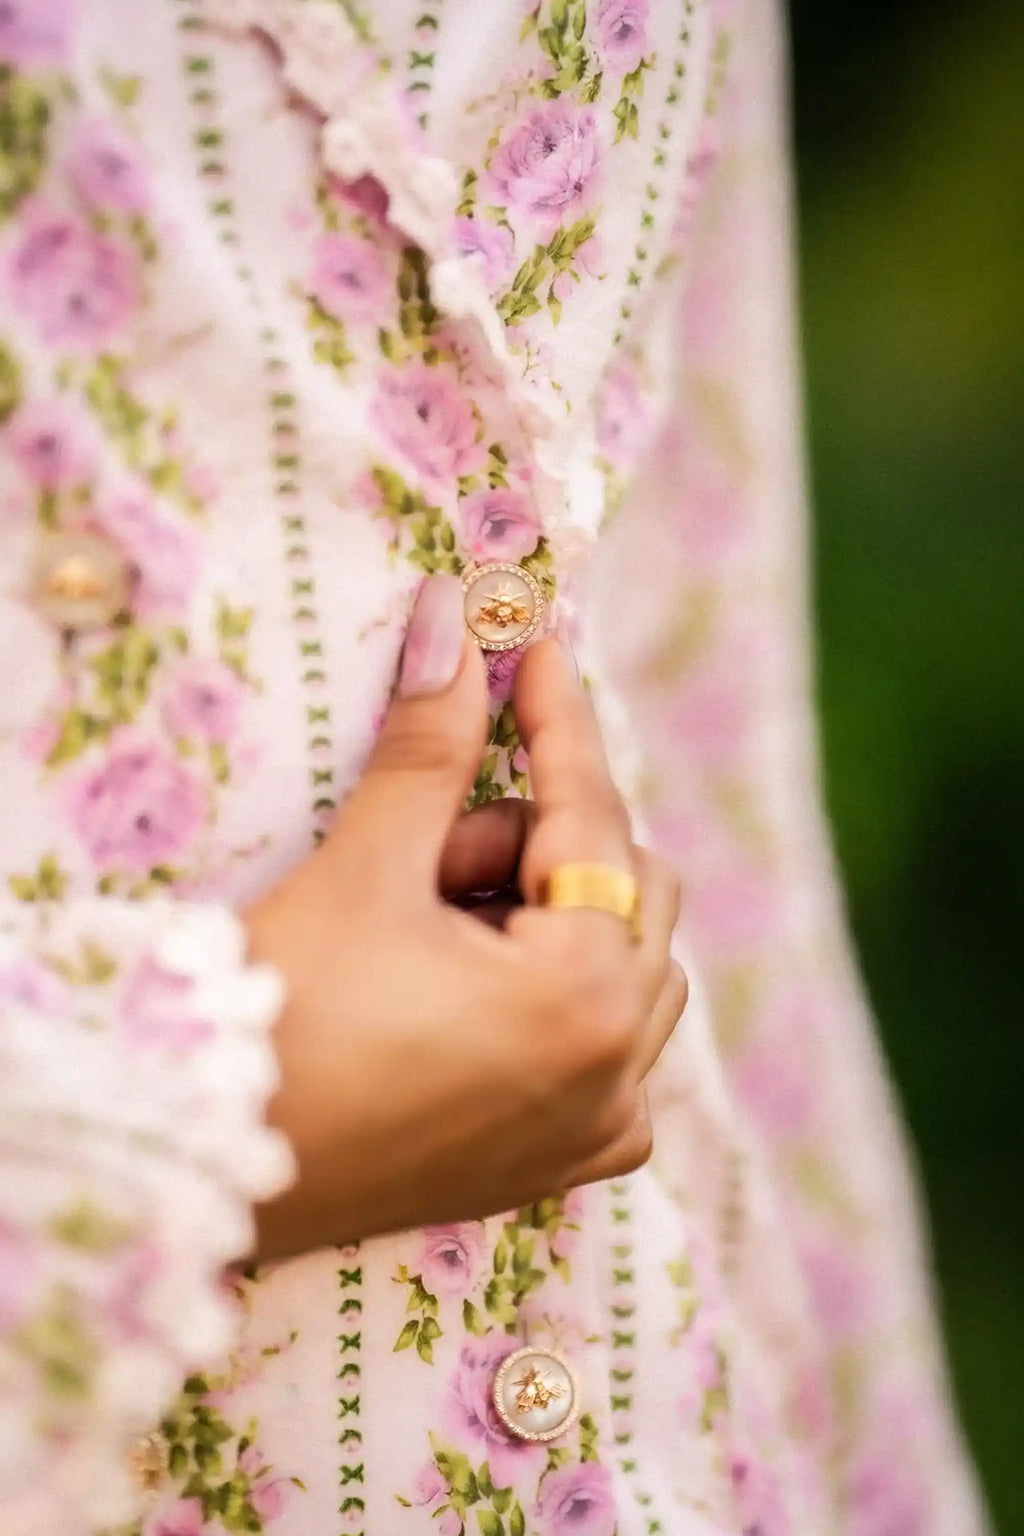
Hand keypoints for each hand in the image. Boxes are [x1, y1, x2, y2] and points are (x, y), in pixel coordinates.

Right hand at [246, 575, 686, 1260]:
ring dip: (546, 917)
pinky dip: (560, 989)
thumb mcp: (363, 872)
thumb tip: (457, 626)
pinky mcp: (564, 1160)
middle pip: (626, 888)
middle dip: (533, 846)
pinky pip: (610, 1040)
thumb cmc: (274, 1021)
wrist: (201, 1171)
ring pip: (625, 960)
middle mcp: (617, 1073)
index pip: (592, 820)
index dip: (560, 722)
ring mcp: (598, 1125)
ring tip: (433, 925)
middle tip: (428, 855)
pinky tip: (468, 982)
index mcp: (583, 1001)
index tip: (538, 644)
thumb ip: (430, 747)